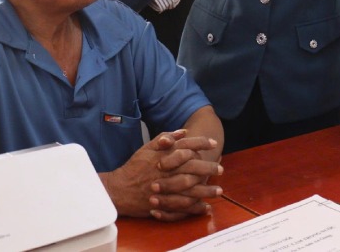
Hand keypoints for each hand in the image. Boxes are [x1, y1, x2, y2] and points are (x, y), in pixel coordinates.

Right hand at [101, 130, 221, 220]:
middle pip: (192, 167)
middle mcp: (166, 171)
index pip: (186, 146)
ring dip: (206, 190)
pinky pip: (183, 207)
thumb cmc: (134, 167)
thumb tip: (183, 132)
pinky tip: (205, 207)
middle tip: (220, 168)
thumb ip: (165, 138)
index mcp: (163, 156)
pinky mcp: (163, 203)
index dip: (201, 143)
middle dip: (208, 167)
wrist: (119, 189)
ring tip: (219, 190)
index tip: (213, 143)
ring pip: (190, 189)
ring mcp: (165, 188)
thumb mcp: (147, 148)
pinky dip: (195, 207)